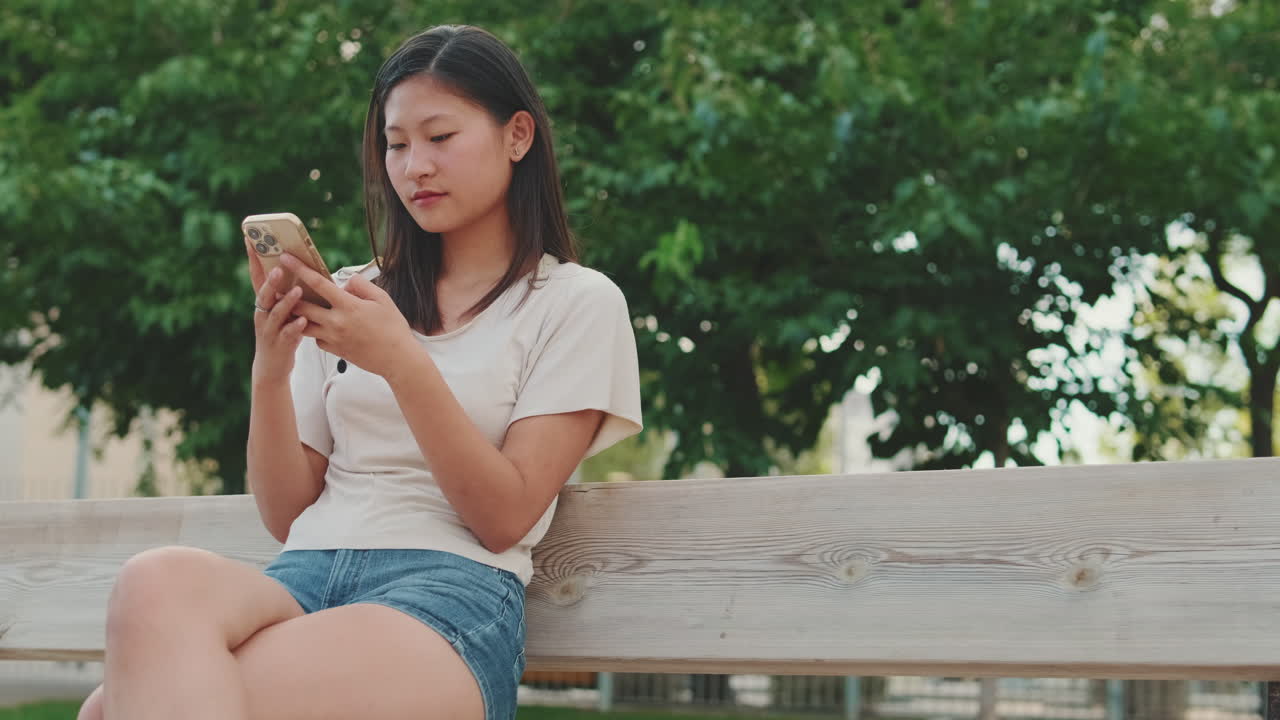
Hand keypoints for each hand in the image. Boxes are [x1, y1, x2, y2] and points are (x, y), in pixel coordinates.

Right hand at [246, 238, 309, 384]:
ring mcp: (269, 330)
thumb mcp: (281, 311)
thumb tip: (298, 269)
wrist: (271, 366)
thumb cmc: (281, 333)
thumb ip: (285, 293)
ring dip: (286, 302)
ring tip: (298, 291)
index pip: (256, 277)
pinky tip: (303, 321)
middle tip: (278, 268)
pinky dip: (295, 327)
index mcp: (263, 303)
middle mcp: (262, 314)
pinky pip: (287, 335)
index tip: (251, 240)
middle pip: (264, 294)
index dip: (253, 259)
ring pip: (276, 313)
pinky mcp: (279, 345)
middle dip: (270, 281)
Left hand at [278, 253, 418, 378]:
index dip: (300, 268)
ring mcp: (333, 338)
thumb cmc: (393, 328)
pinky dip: (315, 331)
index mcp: (348, 306)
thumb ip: (361, 285)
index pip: (318, 283)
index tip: (287, 257)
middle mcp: (337, 322)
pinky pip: (316, 340)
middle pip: (302, 306)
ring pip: (303, 325)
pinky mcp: (334, 351)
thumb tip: (345, 283)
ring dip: (296, 315)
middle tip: (277, 285)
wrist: (398, 359)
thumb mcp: (382, 299)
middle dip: (286, 294)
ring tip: (291, 306)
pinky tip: (319, 326)